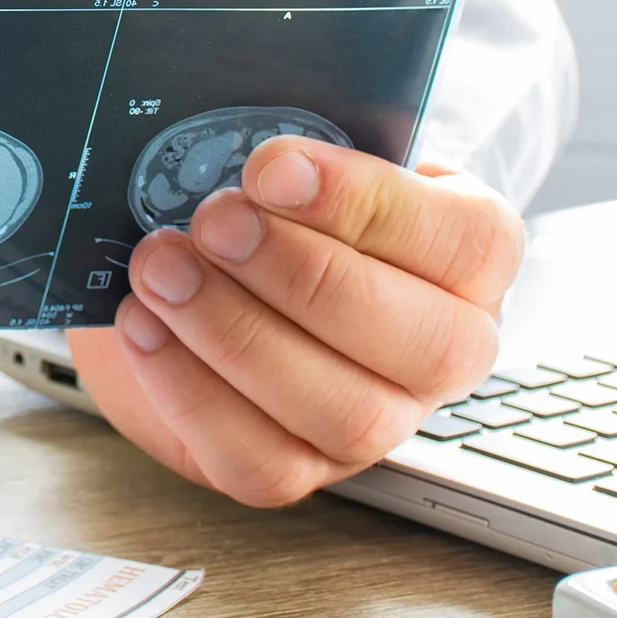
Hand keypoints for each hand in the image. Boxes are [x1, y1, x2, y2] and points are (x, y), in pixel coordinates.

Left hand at [67, 137, 521, 506]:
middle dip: (303, 275)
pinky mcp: (296, 468)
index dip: (368, 204)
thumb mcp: (290, 156)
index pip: (467, 242)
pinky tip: (146, 325)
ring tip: (161, 267)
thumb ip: (296, 150)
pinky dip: (191, 391)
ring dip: (238, 334)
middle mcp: (444, 351)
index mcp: (469, 258)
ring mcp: (378, 423)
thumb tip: (255, 149)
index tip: (271, 167)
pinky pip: (260, 461)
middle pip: (423, 342)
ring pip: (345, 412)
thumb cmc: (264, 199)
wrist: (196, 263)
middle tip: (213, 220)